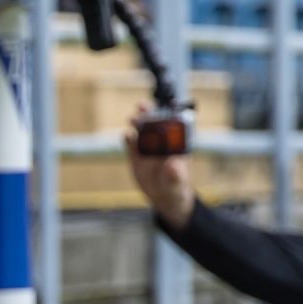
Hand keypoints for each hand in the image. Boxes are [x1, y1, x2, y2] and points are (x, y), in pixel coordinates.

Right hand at [124, 104, 194, 229]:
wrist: (164, 197)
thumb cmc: (176, 188)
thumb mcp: (177, 183)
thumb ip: (175, 174)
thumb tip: (172, 164)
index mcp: (177, 146)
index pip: (175, 126)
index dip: (171, 114)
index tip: (167, 107)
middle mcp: (163, 144)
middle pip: (156, 123)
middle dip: (150, 113)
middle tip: (142, 106)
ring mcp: (149, 149)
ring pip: (142, 131)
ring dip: (138, 123)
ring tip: (132, 118)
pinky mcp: (137, 156)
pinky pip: (132, 145)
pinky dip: (128, 140)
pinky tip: (126, 136)